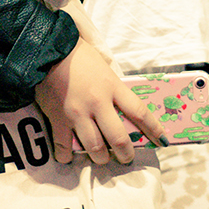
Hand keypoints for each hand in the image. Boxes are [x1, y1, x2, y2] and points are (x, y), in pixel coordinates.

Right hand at [34, 38, 161, 164]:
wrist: (47, 49)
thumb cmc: (78, 55)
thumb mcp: (104, 68)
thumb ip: (113, 88)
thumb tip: (121, 106)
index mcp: (112, 87)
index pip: (139, 112)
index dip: (153, 129)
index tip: (161, 140)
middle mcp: (98, 103)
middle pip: (118, 138)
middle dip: (126, 153)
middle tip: (127, 158)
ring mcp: (77, 113)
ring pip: (94, 146)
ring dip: (101, 157)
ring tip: (102, 159)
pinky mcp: (58, 118)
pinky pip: (64, 145)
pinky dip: (67, 155)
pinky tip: (69, 158)